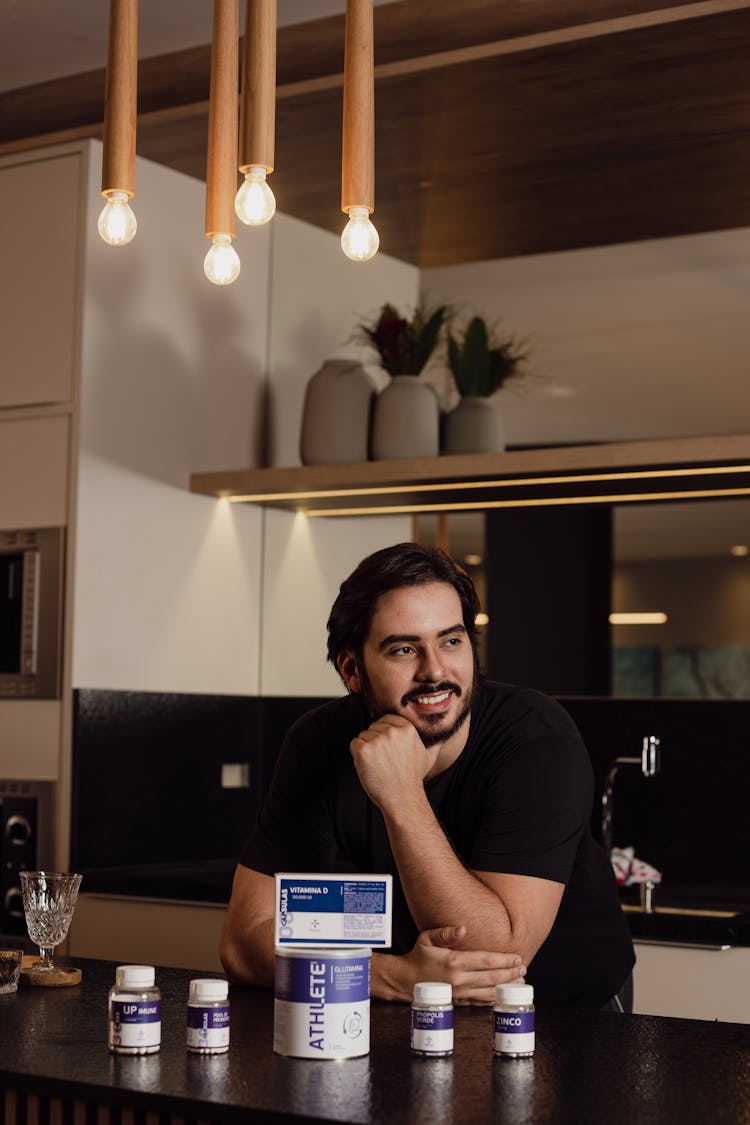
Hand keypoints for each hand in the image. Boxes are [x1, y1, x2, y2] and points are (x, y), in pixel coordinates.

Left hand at [350, 713, 435, 812]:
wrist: (402, 798)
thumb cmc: (413, 778)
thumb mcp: (428, 757)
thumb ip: (433, 744)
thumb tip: (442, 739)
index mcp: (407, 728)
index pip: (386, 719)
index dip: (384, 733)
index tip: (389, 749)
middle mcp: (392, 731)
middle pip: (373, 727)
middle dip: (375, 742)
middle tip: (385, 760)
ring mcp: (377, 740)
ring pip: (363, 736)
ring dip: (367, 750)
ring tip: (379, 765)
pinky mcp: (364, 751)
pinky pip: (354, 745)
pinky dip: (357, 756)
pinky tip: (370, 767)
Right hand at [373, 924, 526, 1005]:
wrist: (405, 980)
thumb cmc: (417, 956)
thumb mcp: (427, 938)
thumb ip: (446, 933)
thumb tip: (463, 928)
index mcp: (454, 962)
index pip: (486, 961)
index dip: (504, 960)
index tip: (517, 958)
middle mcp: (459, 979)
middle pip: (492, 978)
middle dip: (510, 974)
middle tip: (524, 970)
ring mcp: (459, 993)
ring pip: (488, 992)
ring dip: (506, 988)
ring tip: (519, 984)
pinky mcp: (458, 1002)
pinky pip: (480, 1002)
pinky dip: (494, 999)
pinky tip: (503, 995)